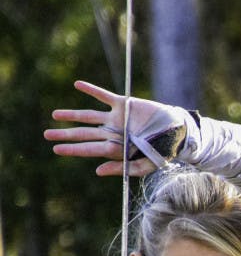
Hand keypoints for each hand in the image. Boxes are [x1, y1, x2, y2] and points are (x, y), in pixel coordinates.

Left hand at [43, 80, 189, 176]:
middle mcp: (113, 133)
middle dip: (66, 134)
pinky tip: (77, 84)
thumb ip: (123, 169)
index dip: (72, 149)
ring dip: (72, 115)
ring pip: (89, 116)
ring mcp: (117, 119)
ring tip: (55, 115)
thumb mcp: (146, 165)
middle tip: (47, 135)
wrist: (178, 132)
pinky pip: (103, 96)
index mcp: (116, 148)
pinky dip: (91, 90)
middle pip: (84, 134)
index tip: (56, 149)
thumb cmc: (163, 151)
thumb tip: (97, 171)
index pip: (89, 149)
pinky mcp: (123, 104)